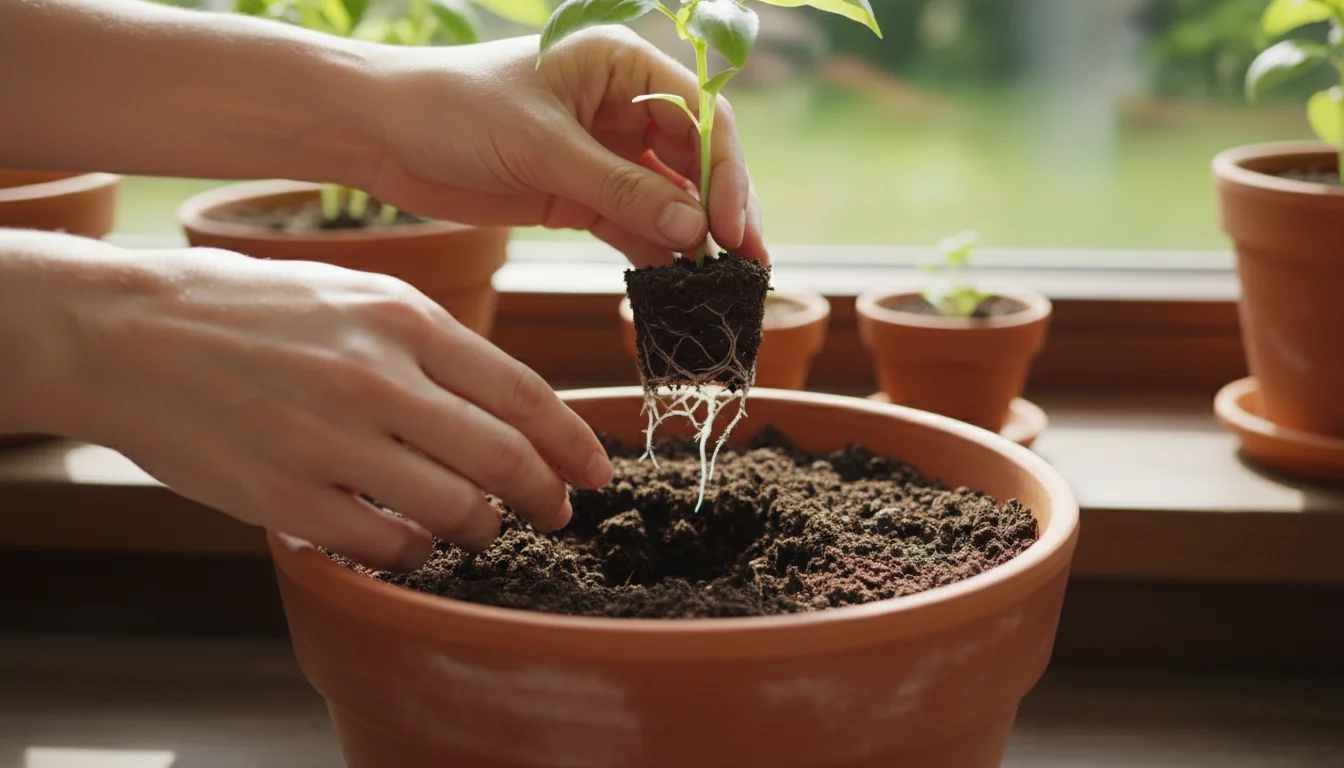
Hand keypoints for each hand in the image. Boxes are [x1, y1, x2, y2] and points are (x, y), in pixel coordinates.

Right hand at [1, 234, 612, 570]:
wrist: (133, 332)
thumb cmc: (254, 311)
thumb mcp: (357, 293)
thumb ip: (434, 344)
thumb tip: (508, 404)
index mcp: (404, 320)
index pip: (522, 393)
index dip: (572, 443)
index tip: (595, 472)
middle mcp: (378, 378)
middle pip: (504, 459)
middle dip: (546, 496)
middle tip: (556, 513)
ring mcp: (331, 440)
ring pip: (455, 509)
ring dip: (483, 529)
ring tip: (479, 528)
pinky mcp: (285, 495)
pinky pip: (386, 544)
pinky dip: (415, 552)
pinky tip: (410, 541)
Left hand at [365, 30, 767, 267]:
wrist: (377, 136)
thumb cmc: (452, 109)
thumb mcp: (542, 147)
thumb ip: (621, 189)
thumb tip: (694, 231)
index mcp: (619, 65)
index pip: (700, 114)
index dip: (725, 170)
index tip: (731, 227)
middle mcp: (621, 105)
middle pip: (696, 159)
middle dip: (722, 210)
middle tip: (747, 263)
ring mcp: (602, 152)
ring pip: (669, 198)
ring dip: (692, 239)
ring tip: (719, 284)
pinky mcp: (577, 194)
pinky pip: (632, 224)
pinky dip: (653, 253)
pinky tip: (674, 283)